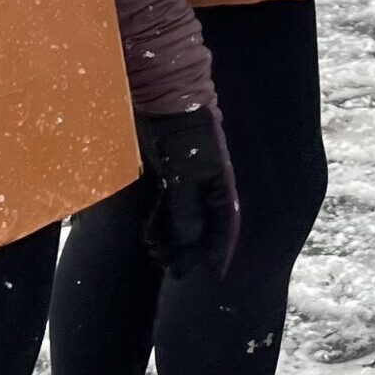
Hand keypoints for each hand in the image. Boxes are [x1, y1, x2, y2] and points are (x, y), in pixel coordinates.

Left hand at [135, 108, 238, 279]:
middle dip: (191, 250)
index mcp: (220, 183)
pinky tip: (148, 235)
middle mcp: (206, 184)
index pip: (227, 223)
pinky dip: (158, 224)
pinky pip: (165, 207)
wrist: (163, 99)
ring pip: (182, 218)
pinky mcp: (166, 174)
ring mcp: (185, 179)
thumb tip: (188, 244)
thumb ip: (187, 212)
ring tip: (157, 254)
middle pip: (203, 225)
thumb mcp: (186, 175)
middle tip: (175, 270)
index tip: (216, 274)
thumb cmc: (182, 135)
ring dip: (171, 239)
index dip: (222, 249)